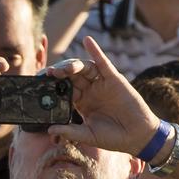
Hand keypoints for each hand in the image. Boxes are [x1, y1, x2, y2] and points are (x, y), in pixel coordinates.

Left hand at [47, 38, 161, 155]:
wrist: (137, 136)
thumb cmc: (113, 138)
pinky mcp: (114, 78)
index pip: (63, 90)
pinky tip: (87, 41)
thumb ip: (70, 131)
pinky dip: (95, 51)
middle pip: (71, 76)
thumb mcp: (89, 135)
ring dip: (73, 65)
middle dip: (60, 73)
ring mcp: (101, 83)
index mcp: (81, 103)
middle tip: (49, 73)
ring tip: (65, 68)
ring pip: (84, 68)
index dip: (53, 86)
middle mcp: (90, 90)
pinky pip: (103, 62)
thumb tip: (50, 130)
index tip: (41, 83)